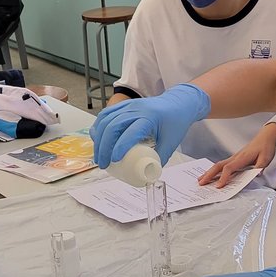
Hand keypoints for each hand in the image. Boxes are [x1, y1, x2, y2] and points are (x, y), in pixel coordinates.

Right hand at [90, 85, 210, 167]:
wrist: (178, 102)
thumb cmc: (176, 122)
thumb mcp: (171, 142)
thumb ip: (159, 158)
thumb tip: (148, 174)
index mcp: (149, 118)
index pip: (130, 133)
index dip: (120, 147)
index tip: (114, 161)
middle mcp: (136, 109)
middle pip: (113, 126)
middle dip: (104, 147)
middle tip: (103, 164)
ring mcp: (129, 105)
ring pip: (106, 119)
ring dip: (98, 138)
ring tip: (98, 155)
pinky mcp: (124, 105)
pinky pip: (106, 113)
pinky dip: (98, 126)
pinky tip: (97, 139)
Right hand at [198, 124, 275, 188]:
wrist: (265, 138)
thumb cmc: (265, 147)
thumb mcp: (266, 157)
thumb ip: (261, 166)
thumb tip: (257, 174)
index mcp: (242, 158)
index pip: (229, 168)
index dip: (223, 177)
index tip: (219, 186)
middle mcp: (235, 157)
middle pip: (218, 166)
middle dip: (209, 175)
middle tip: (201, 183)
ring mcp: (233, 158)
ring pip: (218, 165)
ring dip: (208, 172)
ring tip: (200, 180)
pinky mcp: (234, 159)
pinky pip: (221, 165)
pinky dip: (213, 170)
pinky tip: (210, 175)